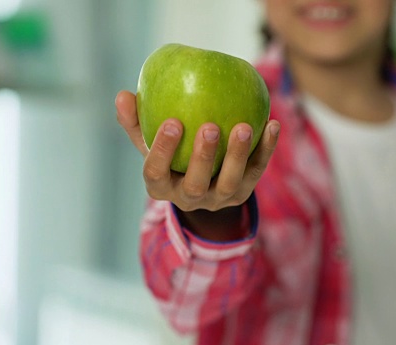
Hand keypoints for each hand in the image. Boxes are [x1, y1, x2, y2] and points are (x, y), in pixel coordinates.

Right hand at [115, 90, 278, 212]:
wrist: (202, 186)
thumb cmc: (170, 156)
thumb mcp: (149, 142)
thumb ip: (136, 122)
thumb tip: (123, 95)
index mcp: (161, 187)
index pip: (156, 172)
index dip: (162, 150)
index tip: (172, 122)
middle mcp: (189, 198)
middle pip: (195, 184)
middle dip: (202, 157)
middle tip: (210, 127)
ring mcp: (218, 199)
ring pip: (229, 182)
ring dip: (237, 155)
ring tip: (244, 127)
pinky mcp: (242, 194)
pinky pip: (256, 170)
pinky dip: (265, 149)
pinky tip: (272, 124)